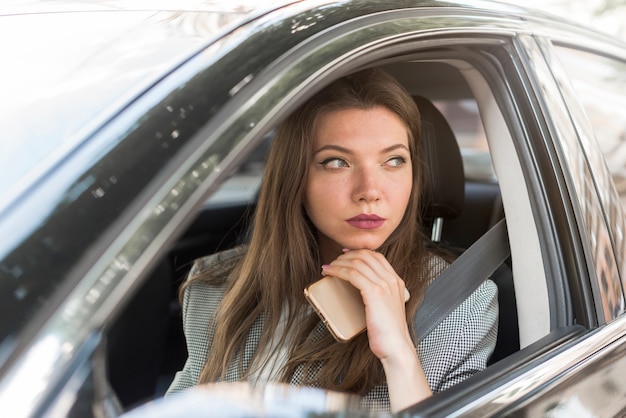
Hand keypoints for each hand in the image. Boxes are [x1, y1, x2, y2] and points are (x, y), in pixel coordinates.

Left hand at [321, 249, 431, 410]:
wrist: (396, 347)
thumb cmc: (388, 333)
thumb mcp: (386, 308)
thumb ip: (379, 296)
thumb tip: (362, 289)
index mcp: (396, 281)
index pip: (377, 256)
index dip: (359, 252)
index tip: (345, 254)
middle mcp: (392, 279)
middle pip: (366, 256)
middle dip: (346, 256)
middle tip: (333, 261)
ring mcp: (384, 285)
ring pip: (357, 263)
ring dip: (339, 262)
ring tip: (328, 268)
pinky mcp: (374, 292)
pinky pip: (352, 274)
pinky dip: (338, 271)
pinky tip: (330, 273)